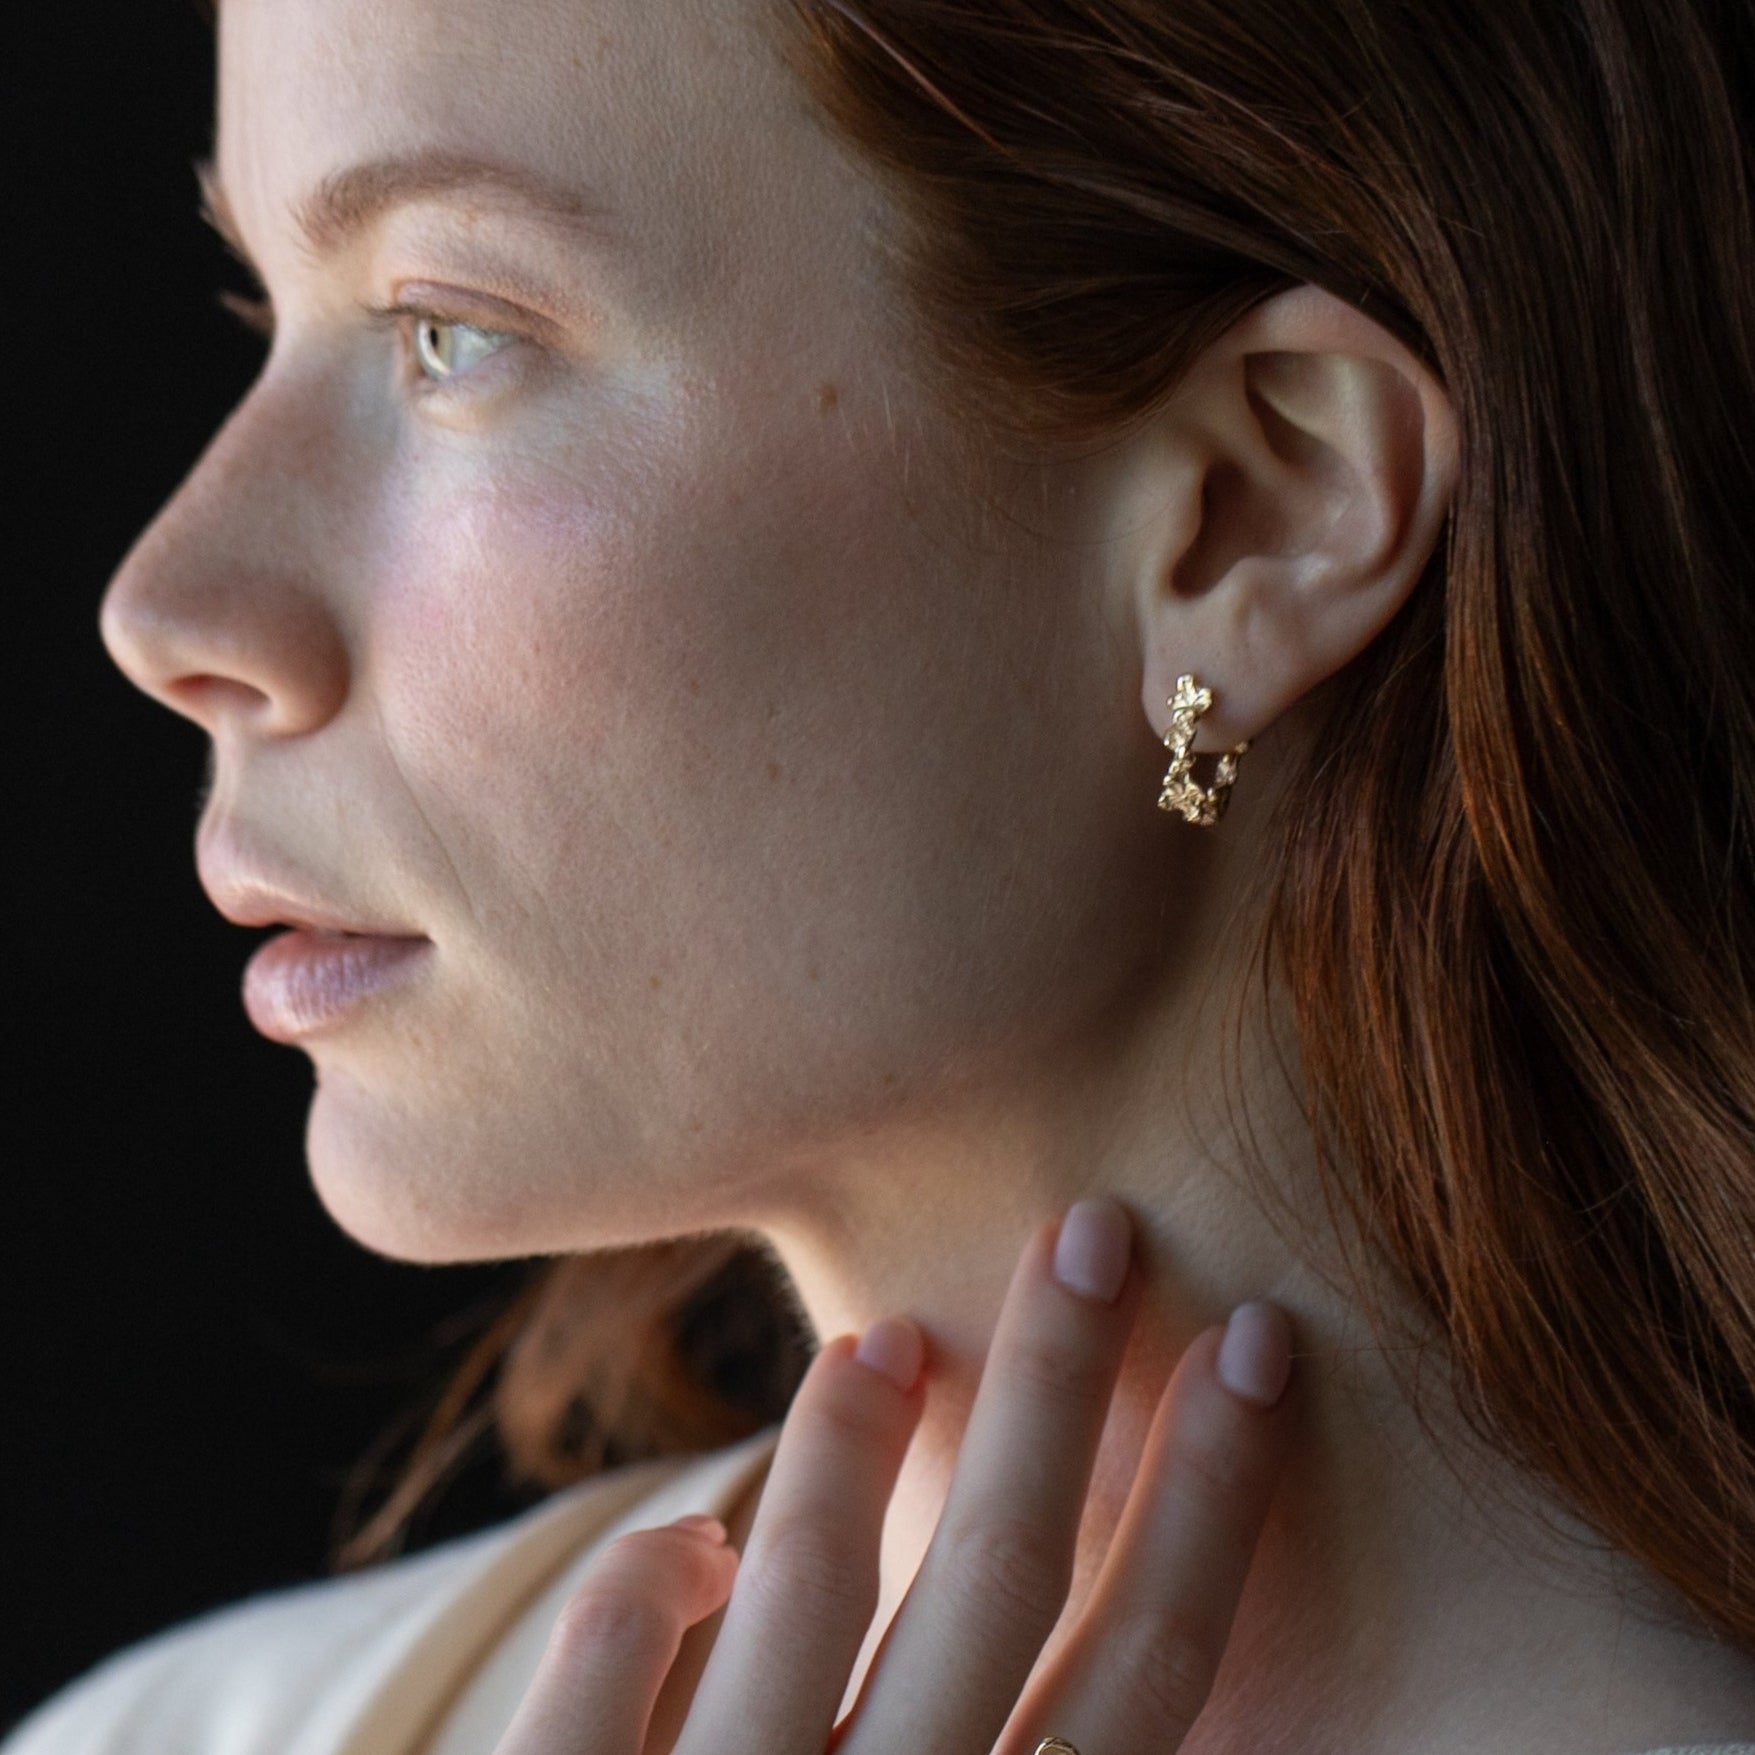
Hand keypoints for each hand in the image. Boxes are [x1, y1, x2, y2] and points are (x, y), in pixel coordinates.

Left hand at [491, 1197, 1296, 1754]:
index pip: (1151, 1662)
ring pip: (805, 1591)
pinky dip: (638, 1600)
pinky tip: (682, 1542)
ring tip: (883, 1338)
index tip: (1253, 1341)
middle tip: (1093, 1226)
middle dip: (1060, 1394)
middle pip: (997, 1576)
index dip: (1210, 1496)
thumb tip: (1121, 1679)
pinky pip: (595, 1698)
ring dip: (842, 1449)